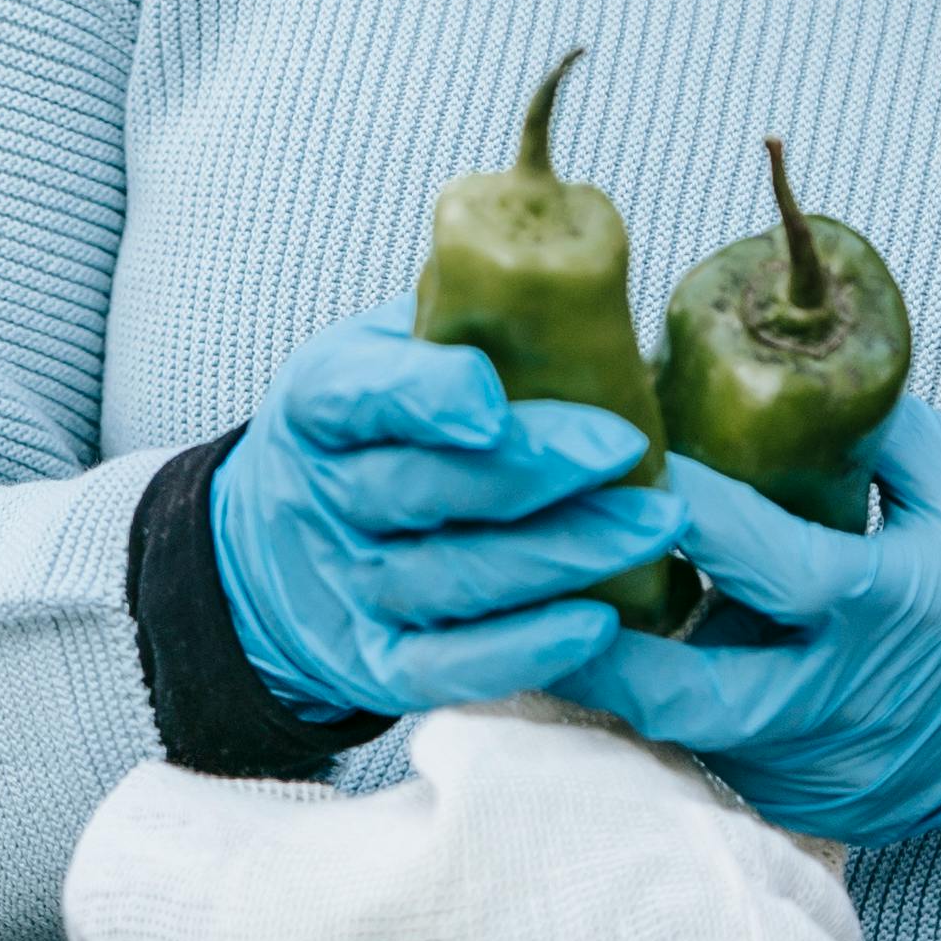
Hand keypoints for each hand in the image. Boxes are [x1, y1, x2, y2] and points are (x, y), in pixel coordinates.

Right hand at [209, 316, 680, 726]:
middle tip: (630, 450)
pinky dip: (520, 650)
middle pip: (426, 490)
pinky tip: (598, 623)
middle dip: (535, 472)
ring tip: (654, 527)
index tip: (494, 398)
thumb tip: (579, 273)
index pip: (360, 395)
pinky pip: (446, 667)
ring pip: (451, 578)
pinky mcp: (377, 664)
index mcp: (323, 403)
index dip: (427, 397)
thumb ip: (460, 323)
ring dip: (559, 555)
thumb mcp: (389, 353)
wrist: (286, 549)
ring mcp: (352, 587)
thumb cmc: (378, 432)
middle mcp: (326, 497)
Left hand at [572, 393, 940, 851]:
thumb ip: (867, 425)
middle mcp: (847, 705)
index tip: (612, 457)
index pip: (753, 557)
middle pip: (684, 694)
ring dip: (629, 679)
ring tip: (560, 614)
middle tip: (533, 583)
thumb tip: (766, 365)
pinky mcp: (819, 812)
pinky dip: (683, 716)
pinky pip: (726, 762)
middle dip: (596, 646)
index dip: (675, 507)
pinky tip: (638, 663)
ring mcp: (829, 773)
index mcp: (887, 607)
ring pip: (691, 735)